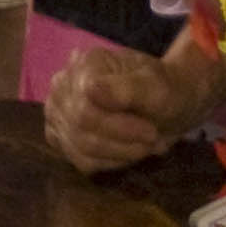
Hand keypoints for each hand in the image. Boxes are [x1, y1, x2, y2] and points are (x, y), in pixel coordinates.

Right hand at [45, 44, 194, 173]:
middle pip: (80, 129)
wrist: (167, 104)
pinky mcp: (62, 136)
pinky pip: (81, 160)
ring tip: (144, 145)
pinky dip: (111, 161)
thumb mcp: (157, 88)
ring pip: (80, 149)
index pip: (86, 109)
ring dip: (120, 153)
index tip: (151, 132)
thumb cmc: (165, 91)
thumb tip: (91, 90)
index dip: (119, 127)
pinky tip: (128, 150)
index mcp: (86, 64)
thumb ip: (127, 88)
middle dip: (122, 142)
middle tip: (152, 139)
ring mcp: (58, 111)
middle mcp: (63, 84)